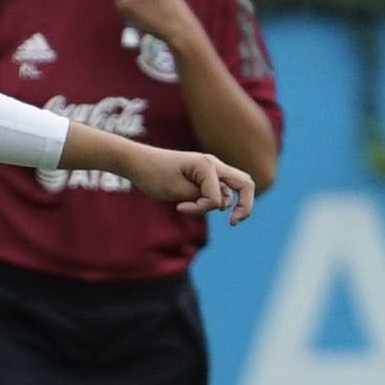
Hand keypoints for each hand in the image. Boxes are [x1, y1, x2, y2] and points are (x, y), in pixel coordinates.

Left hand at [124, 143, 254, 224]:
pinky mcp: (205, 176)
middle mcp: (214, 164)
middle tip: (233, 223)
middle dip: (244, 206)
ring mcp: (211, 169)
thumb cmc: (154, 174)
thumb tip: (223, 203)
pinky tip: (190, 204)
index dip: (202, 208)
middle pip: (246, 184)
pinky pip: (219, 190)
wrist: (137, 162)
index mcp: (207, 165)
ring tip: (188, 207)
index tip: (180, 207)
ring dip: (217, 205)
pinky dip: (210, 202)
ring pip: (232, 190)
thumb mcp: (177, 190)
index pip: (219, 196)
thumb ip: (203, 199)